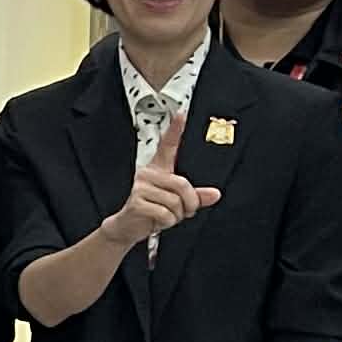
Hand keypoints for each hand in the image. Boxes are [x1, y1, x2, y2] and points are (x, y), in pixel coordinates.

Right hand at [112, 109, 222, 243]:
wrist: (127, 226)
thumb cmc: (151, 211)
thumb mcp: (177, 203)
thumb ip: (196, 197)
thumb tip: (215, 194)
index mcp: (158, 169)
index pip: (168, 146)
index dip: (175, 130)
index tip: (182, 114)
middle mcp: (148, 174)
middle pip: (182, 184)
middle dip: (190, 203)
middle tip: (186, 211)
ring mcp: (140, 187)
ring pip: (175, 202)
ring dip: (177, 216)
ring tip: (167, 216)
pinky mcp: (136, 202)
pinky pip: (165, 213)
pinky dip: (167, 222)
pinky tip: (158, 221)